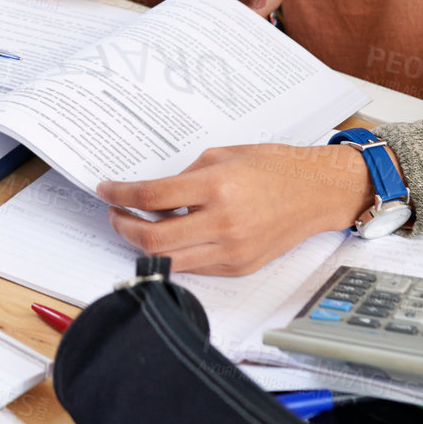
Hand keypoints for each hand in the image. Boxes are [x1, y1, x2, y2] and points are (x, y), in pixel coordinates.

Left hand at [97, 143, 371, 275]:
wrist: (315, 192)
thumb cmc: (272, 167)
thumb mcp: (222, 156)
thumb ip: (185, 177)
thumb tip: (153, 196)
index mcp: (216, 187)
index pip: (151, 198)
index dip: (120, 195)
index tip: (107, 190)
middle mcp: (223, 223)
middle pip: (153, 239)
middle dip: (123, 226)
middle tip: (115, 213)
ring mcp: (232, 251)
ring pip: (169, 261)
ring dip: (144, 245)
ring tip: (136, 227)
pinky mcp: (239, 267)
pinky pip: (195, 267)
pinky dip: (176, 253)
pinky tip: (171, 235)